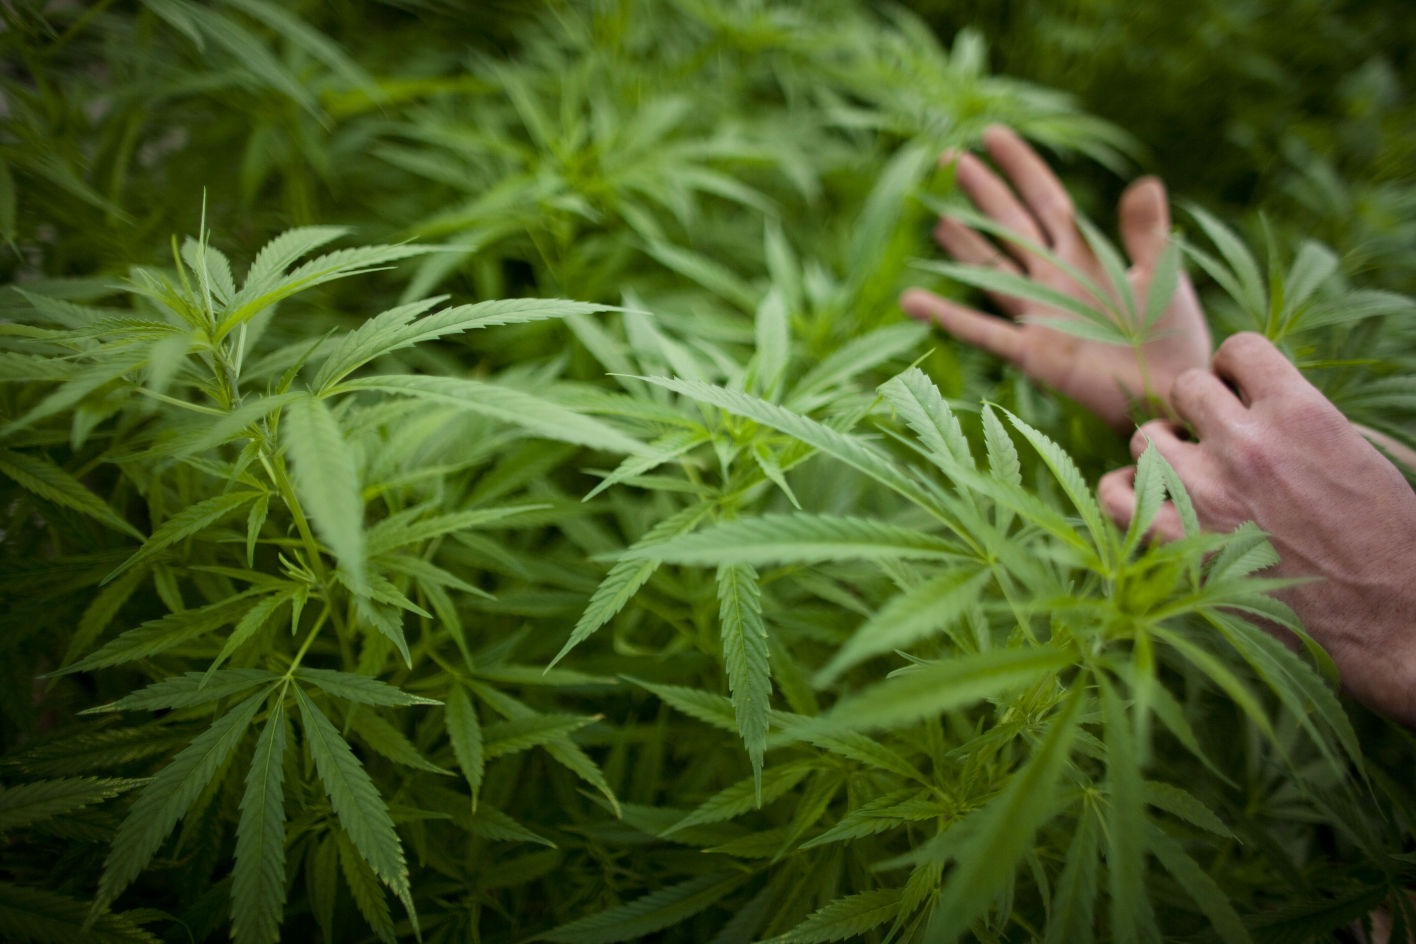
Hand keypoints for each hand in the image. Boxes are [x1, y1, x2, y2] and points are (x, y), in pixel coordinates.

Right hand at [900, 125, 1211, 430]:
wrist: (1175, 392)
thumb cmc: (1173, 337)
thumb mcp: (1162, 275)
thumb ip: (1145, 231)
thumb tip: (1146, 180)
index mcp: (1087, 255)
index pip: (1045, 200)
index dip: (1020, 167)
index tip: (992, 135)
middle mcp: (1055, 280)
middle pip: (1010, 226)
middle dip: (983, 191)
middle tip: (950, 158)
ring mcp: (1039, 316)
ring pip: (991, 270)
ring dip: (963, 243)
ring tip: (935, 215)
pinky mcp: (1032, 353)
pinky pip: (982, 331)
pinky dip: (947, 316)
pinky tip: (912, 301)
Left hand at [1099, 333, 1415, 725]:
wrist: (1387, 620)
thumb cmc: (1388, 539)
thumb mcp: (1366, 453)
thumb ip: (1308, 416)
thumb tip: (1265, 395)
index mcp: (1301, 412)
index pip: (1240, 349)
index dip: (1236, 368)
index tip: (1241, 391)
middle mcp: (1245, 442)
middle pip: (1187, 388)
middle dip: (1201, 408)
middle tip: (1216, 437)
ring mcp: (1203, 491)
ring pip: (1145, 437)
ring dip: (1164, 450)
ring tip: (1186, 473)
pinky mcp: (1174, 540)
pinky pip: (1114, 494)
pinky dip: (1123, 492)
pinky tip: (1148, 501)